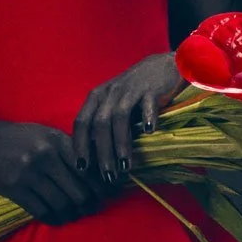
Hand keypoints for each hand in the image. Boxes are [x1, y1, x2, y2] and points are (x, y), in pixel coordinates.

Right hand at [0, 114, 108, 225]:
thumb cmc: (12, 137)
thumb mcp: (41, 134)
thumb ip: (65, 149)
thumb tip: (93, 172)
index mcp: (56, 140)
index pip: (88, 167)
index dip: (100, 184)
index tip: (106, 194)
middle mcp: (45, 156)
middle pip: (79, 190)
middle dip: (90, 203)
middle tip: (93, 209)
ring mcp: (29, 173)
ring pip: (62, 203)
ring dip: (72, 213)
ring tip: (75, 215)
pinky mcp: (14, 189)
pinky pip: (42, 210)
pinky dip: (53, 218)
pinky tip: (57, 218)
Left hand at [71, 52, 186, 185]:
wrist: (161, 66)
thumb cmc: (135, 92)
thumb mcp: (113, 104)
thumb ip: (103, 124)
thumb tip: (95, 157)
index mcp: (97, 97)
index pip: (81, 122)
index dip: (80, 145)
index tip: (81, 167)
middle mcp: (109, 92)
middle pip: (99, 124)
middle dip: (102, 152)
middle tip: (107, 175)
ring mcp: (129, 89)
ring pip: (119, 117)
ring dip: (121, 143)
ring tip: (125, 166)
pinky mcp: (150, 89)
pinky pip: (146, 104)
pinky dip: (146, 118)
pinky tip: (148, 132)